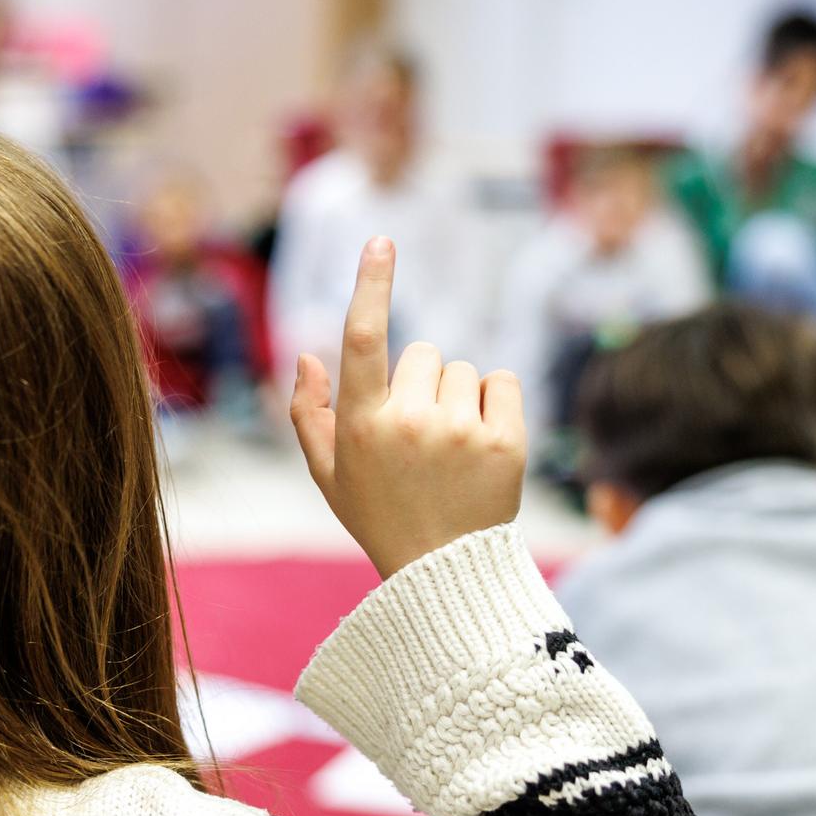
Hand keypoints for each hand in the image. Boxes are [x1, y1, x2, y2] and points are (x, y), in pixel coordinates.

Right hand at [290, 236, 526, 577]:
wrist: (444, 574)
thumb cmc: (380, 516)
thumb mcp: (328, 474)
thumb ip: (308, 412)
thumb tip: (308, 352)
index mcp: (362, 425)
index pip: (363, 337)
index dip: (371, 283)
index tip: (380, 241)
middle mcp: (410, 422)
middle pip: (423, 354)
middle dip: (422, 383)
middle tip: (420, 437)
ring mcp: (460, 431)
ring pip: (462, 371)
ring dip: (458, 397)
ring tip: (451, 450)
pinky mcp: (506, 441)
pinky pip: (503, 382)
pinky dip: (496, 403)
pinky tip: (481, 443)